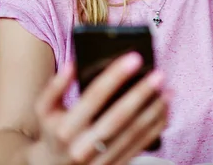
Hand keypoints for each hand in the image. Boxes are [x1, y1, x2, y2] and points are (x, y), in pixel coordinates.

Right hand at [29, 52, 167, 164]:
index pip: (92, 97)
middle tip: (158, 74)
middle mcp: (83, 147)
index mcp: (65, 129)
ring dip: (154, 111)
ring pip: (133, 133)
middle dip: (140, 94)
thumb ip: (55, 87)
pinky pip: (140, 146)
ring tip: (168, 90)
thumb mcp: (44, 110)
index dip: (114, 76)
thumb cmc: (52, 132)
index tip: (134, 58)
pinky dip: (156, 127)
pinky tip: (165, 110)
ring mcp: (100, 160)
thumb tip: (73, 63)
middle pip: (117, 117)